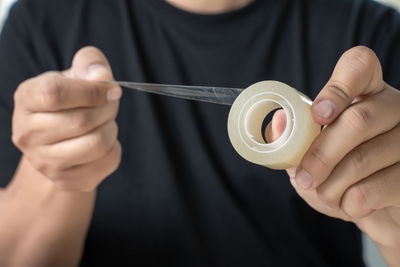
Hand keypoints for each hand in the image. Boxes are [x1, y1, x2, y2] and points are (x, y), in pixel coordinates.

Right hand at [12, 47, 121, 191]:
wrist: (60, 141)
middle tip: (108, 106)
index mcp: (27, 99)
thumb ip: (90, 63)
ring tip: (104, 123)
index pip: (55, 94)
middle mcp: (27, 133)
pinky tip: (102, 142)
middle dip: (107, 109)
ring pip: (96, 143)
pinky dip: (114, 147)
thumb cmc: (71, 102)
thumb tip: (102, 75)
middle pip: (81, 121)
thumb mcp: (76, 74)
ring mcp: (44, 161)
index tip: (111, 89)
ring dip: (111, 128)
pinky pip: (108, 160)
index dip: (91, 91)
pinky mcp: (66, 179)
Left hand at [266, 46, 399, 264]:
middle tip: (304, 178)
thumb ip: (290, 138)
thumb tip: (280, 120)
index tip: (318, 115)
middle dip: (321, 155)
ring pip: (363, 158)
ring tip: (324, 194)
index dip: (338, 87)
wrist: (371, 210)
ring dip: (331, 185)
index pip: (360, 66)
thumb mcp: (306, 156)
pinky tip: (348, 204)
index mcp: (364, 92)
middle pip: (357, 120)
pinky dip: (350, 203)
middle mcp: (393, 107)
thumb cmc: (336, 175)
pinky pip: (377, 188)